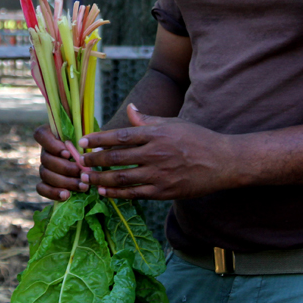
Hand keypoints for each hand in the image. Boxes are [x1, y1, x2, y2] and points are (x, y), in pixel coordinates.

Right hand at [34, 125, 90, 200]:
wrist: (94, 163)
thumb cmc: (92, 146)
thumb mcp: (91, 139)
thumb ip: (89, 140)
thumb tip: (92, 148)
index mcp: (52, 135)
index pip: (41, 134)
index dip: (52, 145)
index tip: (68, 153)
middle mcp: (46, 151)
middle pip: (46, 158)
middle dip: (65, 168)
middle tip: (82, 173)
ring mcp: (45, 167)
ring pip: (45, 174)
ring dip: (65, 181)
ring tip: (82, 186)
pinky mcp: (46, 182)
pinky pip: (41, 188)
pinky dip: (52, 192)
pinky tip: (66, 195)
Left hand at [80, 104, 232, 199]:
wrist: (222, 162)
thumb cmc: (197, 139)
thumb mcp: (173, 123)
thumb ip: (147, 120)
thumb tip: (129, 109)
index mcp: (156, 134)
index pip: (120, 136)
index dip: (99, 139)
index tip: (83, 142)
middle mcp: (155, 154)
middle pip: (116, 158)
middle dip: (94, 160)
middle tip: (79, 162)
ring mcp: (159, 175)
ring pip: (121, 178)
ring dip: (100, 179)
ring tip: (86, 178)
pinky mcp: (163, 192)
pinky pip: (134, 194)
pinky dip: (116, 193)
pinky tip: (104, 191)